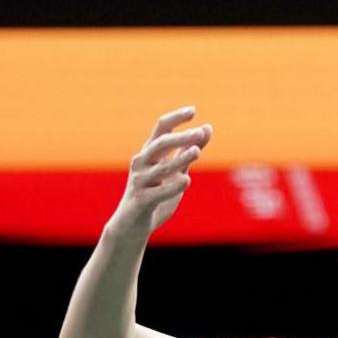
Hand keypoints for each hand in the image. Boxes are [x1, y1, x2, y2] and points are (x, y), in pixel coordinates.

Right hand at [109, 106, 212, 237]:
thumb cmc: (154, 197)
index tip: (193, 111)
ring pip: (160, 168)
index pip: (161, 129)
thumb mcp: (175, 172)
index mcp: (149, 154)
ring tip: (197, 152)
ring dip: (179, 158)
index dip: (176, 118)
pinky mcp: (141, 202)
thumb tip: (207, 128)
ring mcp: (139, 182)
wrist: (131, 227)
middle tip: (199, 133)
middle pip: (160, 144)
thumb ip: (189, 152)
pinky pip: (157, 193)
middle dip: (180, 137)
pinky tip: (186, 181)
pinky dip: (171, 187)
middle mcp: (141, 164)